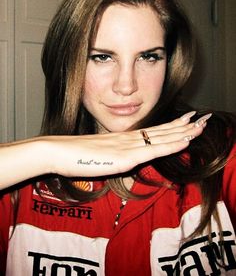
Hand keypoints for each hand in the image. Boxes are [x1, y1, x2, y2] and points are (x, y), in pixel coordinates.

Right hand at [48, 112, 210, 177]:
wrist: (58, 151)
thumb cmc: (75, 155)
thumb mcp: (101, 156)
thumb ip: (115, 156)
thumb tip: (124, 160)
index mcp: (124, 139)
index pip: (154, 131)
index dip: (173, 126)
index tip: (187, 120)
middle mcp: (129, 139)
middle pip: (162, 131)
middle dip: (185, 126)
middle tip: (203, 118)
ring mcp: (128, 147)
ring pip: (162, 138)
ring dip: (184, 133)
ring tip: (202, 125)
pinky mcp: (124, 157)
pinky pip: (152, 151)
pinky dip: (170, 145)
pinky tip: (185, 141)